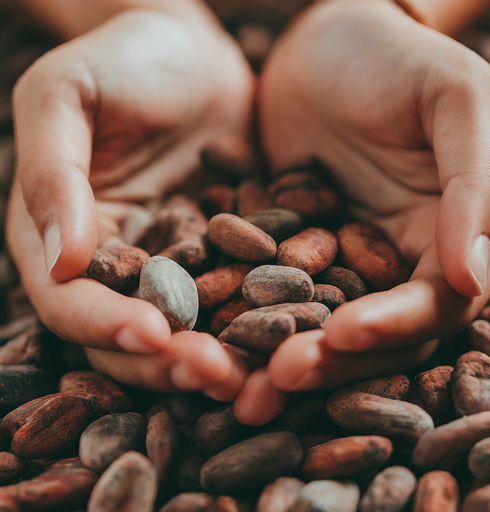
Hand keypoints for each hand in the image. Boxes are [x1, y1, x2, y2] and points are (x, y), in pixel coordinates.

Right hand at [7, 8, 254, 394]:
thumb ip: (54, 175)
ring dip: (219, 358)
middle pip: (133, 335)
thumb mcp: (67, 95)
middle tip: (217, 376)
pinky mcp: (223, 257)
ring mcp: (174, 266)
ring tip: (256, 377)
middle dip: (170, 362)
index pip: (72, 303)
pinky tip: (291, 338)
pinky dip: (258, 324)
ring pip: (190, 331)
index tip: (153, 335)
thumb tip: (59, 260)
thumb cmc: (122, 60)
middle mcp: (117, 266)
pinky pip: (238, 298)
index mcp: (63, 238)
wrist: (190, 53)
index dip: (107, 326)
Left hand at [235, 0, 489, 416]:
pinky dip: (245, 324)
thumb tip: (472, 275)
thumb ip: (477, 183)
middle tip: (278, 380)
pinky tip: (212, 344)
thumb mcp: (454, 99)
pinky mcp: (287, 255)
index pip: (432, 305)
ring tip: (242, 388)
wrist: (326, 45)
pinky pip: (268, 299)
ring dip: (282, 359)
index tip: (344, 334)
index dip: (393, 326)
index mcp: (446, 240)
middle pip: (371, 336)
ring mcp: (337, 264)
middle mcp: (393, 265)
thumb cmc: (396, 59)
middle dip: (329, 361)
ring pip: (315, 328)